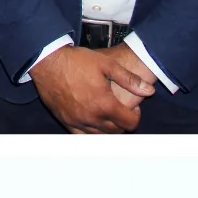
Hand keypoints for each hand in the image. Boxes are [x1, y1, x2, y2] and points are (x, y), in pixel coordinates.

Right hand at [29, 46, 147, 133]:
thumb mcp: (108, 65)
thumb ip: (130, 80)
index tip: (134, 108)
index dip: (136, 116)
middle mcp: (91, 116)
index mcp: (104, 103)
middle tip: (121, 110)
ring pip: (100, 135)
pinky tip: (94, 123)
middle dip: (123, 122)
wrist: (48, 62)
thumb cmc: (76, 61)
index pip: (129, 123)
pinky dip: (91, 133)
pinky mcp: (65, 120)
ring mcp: (76, 120)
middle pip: (116, 131)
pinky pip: (81, 136)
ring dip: (109, 128)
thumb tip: (149, 90)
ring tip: (108, 114)